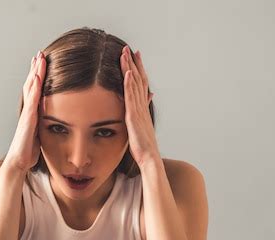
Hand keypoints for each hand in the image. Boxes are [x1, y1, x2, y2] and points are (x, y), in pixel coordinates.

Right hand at [1, 51, 46, 173]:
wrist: (19, 163)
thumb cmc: (29, 151)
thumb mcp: (40, 134)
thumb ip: (44, 125)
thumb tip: (54, 122)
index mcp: (31, 114)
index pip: (35, 91)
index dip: (38, 77)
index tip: (42, 64)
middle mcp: (28, 111)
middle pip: (31, 85)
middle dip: (35, 69)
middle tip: (40, 54)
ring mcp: (26, 114)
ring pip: (31, 89)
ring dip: (35, 73)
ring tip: (39, 59)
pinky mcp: (27, 120)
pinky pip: (32, 101)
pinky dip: (35, 88)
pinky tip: (38, 77)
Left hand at [120, 46, 159, 168]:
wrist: (149, 157)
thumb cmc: (144, 146)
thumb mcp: (142, 127)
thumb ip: (142, 115)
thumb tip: (145, 104)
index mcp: (143, 108)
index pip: (141, 84)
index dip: (138, 70)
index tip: (135, 57)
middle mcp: (142, 106)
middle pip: (139, 80)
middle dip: (134, 64)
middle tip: (130, 49)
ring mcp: (138, 110)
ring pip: (134, 85)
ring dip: (130, 68)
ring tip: (125, 54)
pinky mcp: (133, 117)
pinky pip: (131, 98)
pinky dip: (129, 85)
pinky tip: (127, 73)